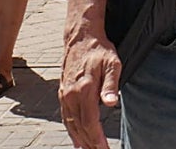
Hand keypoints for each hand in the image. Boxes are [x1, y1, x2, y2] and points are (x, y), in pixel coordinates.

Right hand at [59, 32, 121, 148]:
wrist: (81, 38)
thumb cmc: (100, 50)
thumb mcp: (112, 64)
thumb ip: (111, 85)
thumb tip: (111, 104)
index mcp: (84, 89)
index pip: (90, 121)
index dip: (96, 138)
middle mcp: (71, 95)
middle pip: (79, 127)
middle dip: (89, 143)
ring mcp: (65, 95)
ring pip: (71, 124)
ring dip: (80, 140)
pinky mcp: (63, 93)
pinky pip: (66, 117)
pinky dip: (71, 130)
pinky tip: (77, 139)